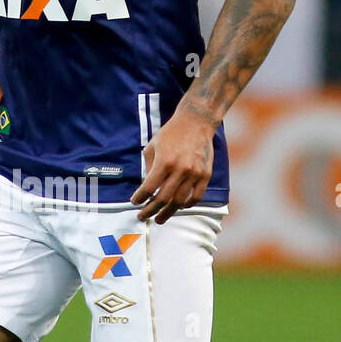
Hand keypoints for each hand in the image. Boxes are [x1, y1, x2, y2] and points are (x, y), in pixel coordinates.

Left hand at [130, 104, 216, 223]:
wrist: (196, 122)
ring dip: (167, 213)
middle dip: (150, 210)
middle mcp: (180, 169)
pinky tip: (179, 207)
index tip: (135, 202)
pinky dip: (187, 205)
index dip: (140, 198)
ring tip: (159, 219)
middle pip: (163, 199)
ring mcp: (194, 173)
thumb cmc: (171, 134)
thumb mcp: (153, 147)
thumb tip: (146, 189)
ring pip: (179, 202)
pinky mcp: (205, 175)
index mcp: (164, 162)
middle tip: (143, 216)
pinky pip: (196, 197)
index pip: (149, 188)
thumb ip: (149, 168)